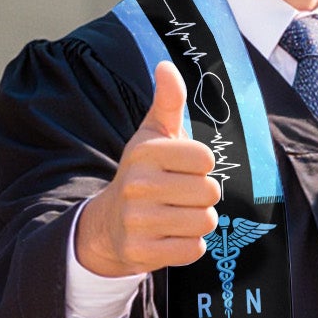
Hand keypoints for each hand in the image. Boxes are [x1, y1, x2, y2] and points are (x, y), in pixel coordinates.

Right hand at [73, 61, 221, 277]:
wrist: (108, 224)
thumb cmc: (142, 174)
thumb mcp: (152, 136)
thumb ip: (168, 102)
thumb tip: (167, 65)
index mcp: (145, 152)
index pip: (205, 159)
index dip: (200, 166)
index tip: (182, 168)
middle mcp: (138, 185)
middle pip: (209, 192)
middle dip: (202, 196)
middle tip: (180, 195)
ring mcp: (138, 221)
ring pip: (205, 222)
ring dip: (198, 221)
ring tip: (176, 215)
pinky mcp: (142, 252)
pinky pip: (194, 250)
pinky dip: (189, 246)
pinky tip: (170, 236)